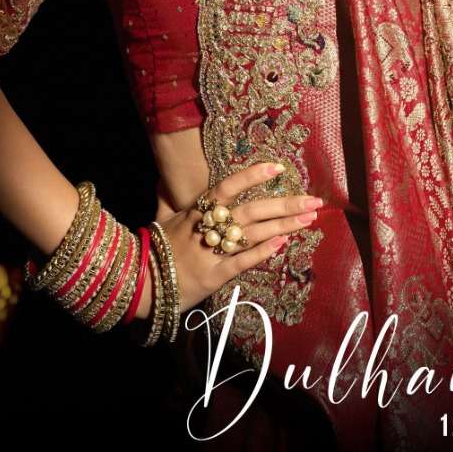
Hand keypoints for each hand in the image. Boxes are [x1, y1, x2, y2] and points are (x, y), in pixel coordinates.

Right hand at [156, 161, 322, 314]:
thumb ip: (166, 200)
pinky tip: (283, 244)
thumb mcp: (160, 220)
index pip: (226, 187)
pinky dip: (262, 252)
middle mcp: (205, 228)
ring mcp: (210, 251)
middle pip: (249, 210)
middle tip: (312, 200)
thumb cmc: (153, 250)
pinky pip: (241, 261)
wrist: (140, 282)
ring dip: (282, 225)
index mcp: (193, 212)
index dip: (252, 176)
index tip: (279, 168)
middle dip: (283, 204)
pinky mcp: (213, 275)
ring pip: (250, 234)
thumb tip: (165, 179)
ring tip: (308, 218)